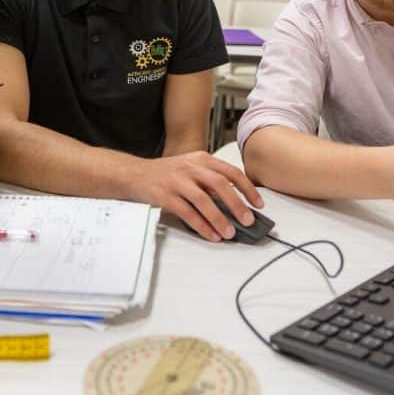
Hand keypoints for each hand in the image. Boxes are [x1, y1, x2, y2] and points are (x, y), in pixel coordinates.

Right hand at [125, 151, 263, 241]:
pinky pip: (187, 213)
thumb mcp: (190, 168)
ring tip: (229, 233)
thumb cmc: (166, 173)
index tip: (258, 203)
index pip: (230, 171)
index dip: (247, 188)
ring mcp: (177, 181)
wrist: (135, 174)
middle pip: (220, 184)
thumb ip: (210, 179)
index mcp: (201, 159)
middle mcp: (190, 168)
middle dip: (237, 204)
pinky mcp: (165, 196)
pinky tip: (210, 234)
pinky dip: (201, 225)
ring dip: (219, 218)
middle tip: (247, 220)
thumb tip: (235, 202)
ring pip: (204, 200)